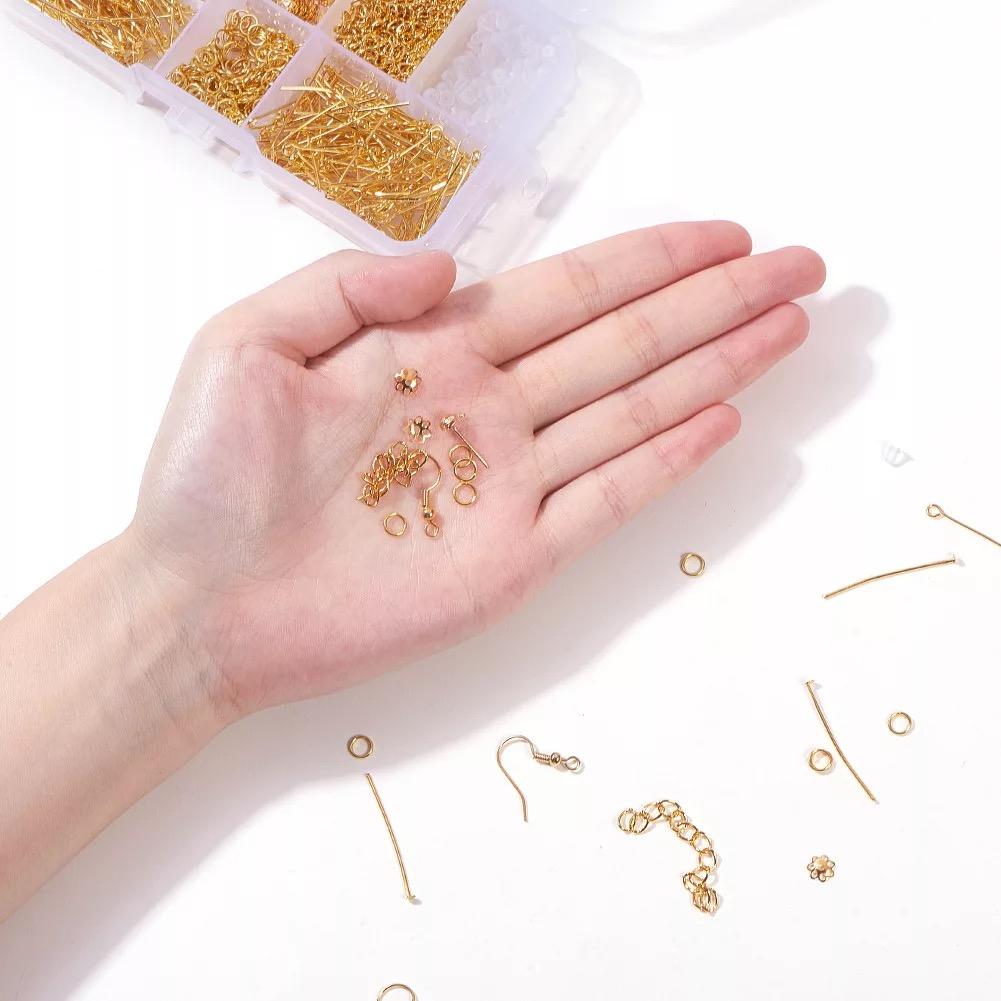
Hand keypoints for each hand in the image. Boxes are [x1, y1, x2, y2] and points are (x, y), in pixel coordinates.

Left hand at [132, 224, 823, 714]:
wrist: (200, 606)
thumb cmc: (206, 479)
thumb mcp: (249, 345)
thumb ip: (348, 287)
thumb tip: (451, 261)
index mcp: (431, 353)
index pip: (567, 291)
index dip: (649, 260)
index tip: (723, 236)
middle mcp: (486, 410)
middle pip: (624, 341)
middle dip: (714, 301)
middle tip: (799, 269)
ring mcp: (506, 486)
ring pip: (633, 410)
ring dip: (714, 368)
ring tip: (785, 329)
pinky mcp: (512, 559)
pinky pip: (605, 499)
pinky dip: (664, 460)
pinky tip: (722, 420)